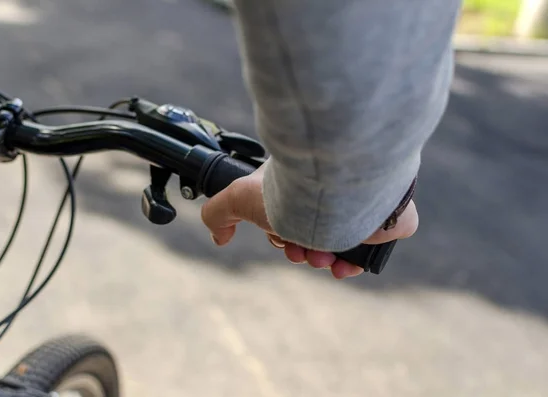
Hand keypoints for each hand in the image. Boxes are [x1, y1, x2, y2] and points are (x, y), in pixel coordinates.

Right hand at [200, 167, 418, 278]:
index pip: (291, 219)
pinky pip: (377, 244)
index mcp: (301, 185)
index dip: (283, 238)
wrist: (332, 182)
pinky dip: (359, 260)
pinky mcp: (389, 214)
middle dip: (304, 251)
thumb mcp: (238, 198)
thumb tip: (219, 237)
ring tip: (324, 258)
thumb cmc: (286, 188)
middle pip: (315, 234)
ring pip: (343, 243)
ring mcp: (360, 202)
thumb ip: (218, 213)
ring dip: (327, 259)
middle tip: (303, 252)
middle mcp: (330, 192)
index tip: (282, 241)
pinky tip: (346, 264)